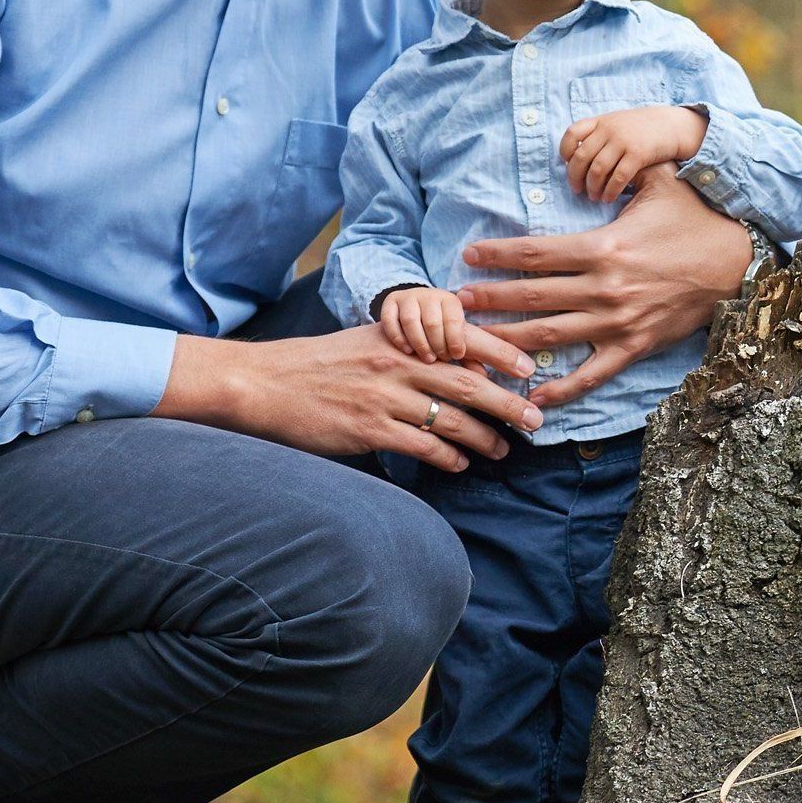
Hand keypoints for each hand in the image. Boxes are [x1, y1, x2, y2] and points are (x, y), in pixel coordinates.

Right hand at [157, 323, 542, 472]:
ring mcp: (383, 398)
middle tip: (535, 420)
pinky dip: (447, 457)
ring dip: (483, 438)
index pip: (464, 340)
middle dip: (508, 404)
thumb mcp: (368, 343)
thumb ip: (412, 351)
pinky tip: (459, 464)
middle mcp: (397, 364)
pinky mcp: (368, 430)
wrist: (266, 383)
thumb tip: (461, 364)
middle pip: (469, 384)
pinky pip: (421, 445)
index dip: (502, 355)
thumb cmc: (321, 363)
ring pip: (451, 420)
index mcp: (401, 338)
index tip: (530, 371)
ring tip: (502, 450)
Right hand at [378, 284, 473, 362]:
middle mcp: (429, 294)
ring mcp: (408, 297)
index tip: (456, 356)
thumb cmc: (441, 331)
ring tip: (426, 359)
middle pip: (432, 322)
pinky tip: (407, 351)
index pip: (453, 319)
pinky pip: (390, 320)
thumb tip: (482, 375)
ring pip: (411, 321)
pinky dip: (398, 338)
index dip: (455, 340)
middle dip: (438, 345)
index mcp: (450, 300)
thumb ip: (468, 355)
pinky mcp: (389, 302)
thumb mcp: (454, 338)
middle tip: (440, 360)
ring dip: (419, 343)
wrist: (415, 309)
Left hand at [458, 166, 751, 408]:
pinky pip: (591, 374)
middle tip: (454, 301)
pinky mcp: (633, 346)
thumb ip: (628, 165)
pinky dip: (561, 387)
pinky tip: (532, 394)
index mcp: (605, 246)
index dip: (498, 255)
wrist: (738, 264)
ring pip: (551, 334)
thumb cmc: (698, 221)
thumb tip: (609, 139)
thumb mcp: (662, 183)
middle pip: (533, 295)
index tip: (469, 256)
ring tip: (475, 343)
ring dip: (509, 338)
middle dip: (489, 298)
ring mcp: (617, 321)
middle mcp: (604, 287)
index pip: (537, 252)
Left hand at [562, 105, 706, 202]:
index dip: (565, 151)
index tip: (567, 163)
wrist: (673, 125)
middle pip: (581, 157)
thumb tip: (577, 158)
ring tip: (594, 197)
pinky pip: (618, 178)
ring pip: (597, 170)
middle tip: (577, 190)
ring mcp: (624, 141)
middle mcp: (610, 130)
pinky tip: (609, 198)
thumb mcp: (618, 122)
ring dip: (592, 188)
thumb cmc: (643, 128)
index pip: (572, 133)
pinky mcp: (638, 155)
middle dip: (575, 177)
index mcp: (602, 121)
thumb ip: (599, 134)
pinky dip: (610, 191)